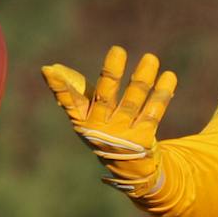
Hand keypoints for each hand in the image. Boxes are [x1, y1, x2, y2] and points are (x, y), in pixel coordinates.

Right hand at [41, 47, 176, 194]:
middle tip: (118, 50)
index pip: (69, 100)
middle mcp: (100, 127)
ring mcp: (122, 134)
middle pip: (105, 96)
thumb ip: (73, 89)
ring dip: (142, 79)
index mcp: (82, 118)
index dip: (59, 86)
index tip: (49, 70)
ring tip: (151, 59)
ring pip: (133, 101)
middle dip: (111, 73)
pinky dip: (161, 94)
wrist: (129, 166)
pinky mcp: (143, 139)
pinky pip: (153, 112)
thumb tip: (49, 70)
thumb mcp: (87, 111)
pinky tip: (168, 76)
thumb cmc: (104, 128)